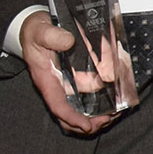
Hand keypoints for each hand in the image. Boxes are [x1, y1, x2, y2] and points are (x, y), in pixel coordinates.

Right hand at [18, 11, 114, 135]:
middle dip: (89, 122)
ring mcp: (68, 84)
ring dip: (98, 114)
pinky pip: (89, 95)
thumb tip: (68, 41)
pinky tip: (115, 97)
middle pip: (71, 115)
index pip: (58, 105)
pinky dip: (102, 99)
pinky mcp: (77, 79)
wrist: (38, 28)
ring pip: (82, 108)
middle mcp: (58, 86)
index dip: (72, 117)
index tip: (87, 125)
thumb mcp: (41, 31)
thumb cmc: (36, 32)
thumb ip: (52, 36)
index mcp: (47, 80)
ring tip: (115, 112)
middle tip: (108, 119)